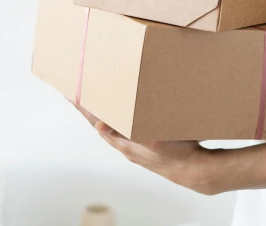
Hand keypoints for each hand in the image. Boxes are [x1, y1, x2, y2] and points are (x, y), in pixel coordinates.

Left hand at [69, 98, 220, 194]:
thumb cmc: (176, 154)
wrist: (195, 170)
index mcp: (124, 143)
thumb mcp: (153, 140)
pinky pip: (125, 130)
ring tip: (95, 101)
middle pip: (101, 123)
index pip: (97, 121)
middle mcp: (126, 145)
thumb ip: (128, 133)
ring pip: (113, 127)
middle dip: (89, 108)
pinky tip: (124, 114)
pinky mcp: (145, 146)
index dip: (84, 108)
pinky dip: (118, 119)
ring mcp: (135, 147)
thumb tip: (100, 125)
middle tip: (77, 94)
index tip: (70, 94)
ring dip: (103, 113)